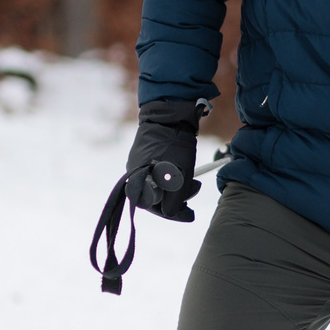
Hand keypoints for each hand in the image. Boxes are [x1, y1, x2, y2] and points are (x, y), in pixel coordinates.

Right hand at [125, 97, 207, 221]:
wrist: (169, 116)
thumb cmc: (175, 146)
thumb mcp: (180, 177)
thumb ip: (174, 200)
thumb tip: (170, 213)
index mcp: (138, 182)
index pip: (155, 208)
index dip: (174, 212)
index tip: (189, 213)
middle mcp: (134, 176)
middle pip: (157, 198)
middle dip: (178, 198)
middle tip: (195, 189)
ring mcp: (138, 166)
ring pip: (160, 186)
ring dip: (178, 187)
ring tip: (194, 180)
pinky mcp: (144, 157)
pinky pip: (158, 175)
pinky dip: (173, 177)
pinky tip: (185, 170)